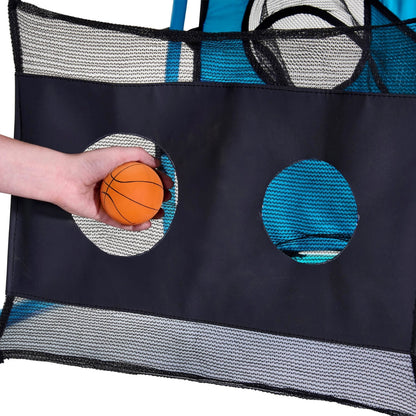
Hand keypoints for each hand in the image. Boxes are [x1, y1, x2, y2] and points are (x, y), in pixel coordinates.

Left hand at [55, 147, 173, 230]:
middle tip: (166, 200)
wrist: (65, 179)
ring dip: (149, 215)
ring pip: (133, 212)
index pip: (145, 178)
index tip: (169, 184)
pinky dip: (133, 225)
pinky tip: (145, 224)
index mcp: (120, 174)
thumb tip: (157, 163)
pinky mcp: (102, 216)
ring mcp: (110, 202)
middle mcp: (116, 188)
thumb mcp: (117, 153)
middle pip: (141, 196)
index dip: (159, 182)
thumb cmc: (88, 163)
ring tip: (159, 215)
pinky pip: (120, 222)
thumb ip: (139, 155)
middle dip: (157, 200)